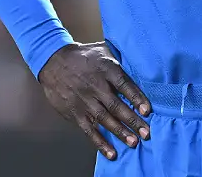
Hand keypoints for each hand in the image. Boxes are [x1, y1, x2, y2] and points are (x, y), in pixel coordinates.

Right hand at [38, 42, 151, 160]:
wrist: (54, 61)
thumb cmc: (84, 56)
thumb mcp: (103, 50)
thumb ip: (120, 59)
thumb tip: (142, 65)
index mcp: (106, 69)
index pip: (124, 85)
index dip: (136, 98)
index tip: (147, 110)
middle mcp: (95, 86)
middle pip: (116, 105)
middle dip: (132, 121)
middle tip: (146, 132)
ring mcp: (84, 100)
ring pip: (104, 119)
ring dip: (119, 132)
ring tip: (133, 142)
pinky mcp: (75, 112)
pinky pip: (89, 130)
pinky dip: (100, 142)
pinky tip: (111, 152)